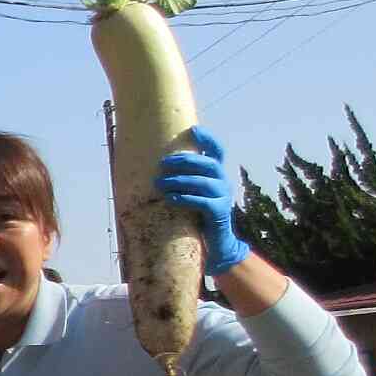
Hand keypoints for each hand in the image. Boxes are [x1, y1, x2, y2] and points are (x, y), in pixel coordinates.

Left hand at [158, 127, 250, 275]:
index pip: (217, 152)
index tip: (194, 130)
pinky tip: (171, 198)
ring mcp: (223, 198)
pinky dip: (186, 198)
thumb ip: (179, 181)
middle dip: (186, 161)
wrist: (214, 245)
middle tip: (163, 164)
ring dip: (180, 181)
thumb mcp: (189, 195)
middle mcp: (222, 183)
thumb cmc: (195, 217)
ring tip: (160, 184)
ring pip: (204, 182)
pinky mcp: (219, 214)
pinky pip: (203, 202)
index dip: (208, 140)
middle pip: (209, 164)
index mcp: (216, 176)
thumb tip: (151, 169)